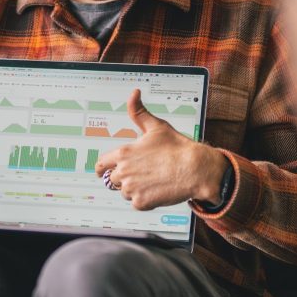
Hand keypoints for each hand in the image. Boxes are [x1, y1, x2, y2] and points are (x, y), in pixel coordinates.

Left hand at [96, 89, 226, 210]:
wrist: (195, 169)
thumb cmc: (177, 148)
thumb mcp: (156, 126)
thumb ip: (139, 112)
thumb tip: (134, 94)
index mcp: (124, 153)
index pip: (101, 164)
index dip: (102, 168)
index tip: (103, 171)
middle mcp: (124, 171)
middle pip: (113, 180)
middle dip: (124, 178)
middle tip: (142, 174)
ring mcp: (132, 188)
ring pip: (125, 192)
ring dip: (135, 189)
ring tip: (152, 180)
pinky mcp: (141, 202)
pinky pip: (136, 203)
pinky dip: (145, 199)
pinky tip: (157, 189)